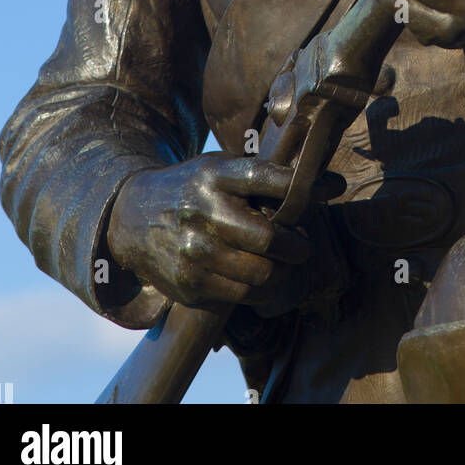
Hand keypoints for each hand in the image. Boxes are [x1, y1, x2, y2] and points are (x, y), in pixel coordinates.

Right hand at [106, 153, 332, 314]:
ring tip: (286, 265)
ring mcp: (193, 252)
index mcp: (213, 174)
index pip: (266, 178)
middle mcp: (202, 212)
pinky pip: (242, 296)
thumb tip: (330, 184)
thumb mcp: (218, 169)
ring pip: (261, 274)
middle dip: (296, 245)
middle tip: (302, 245)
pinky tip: (262, 280)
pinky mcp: (189, 285)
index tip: (334, 188)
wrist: (131, 217)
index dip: (303, 186)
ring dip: (283, 273)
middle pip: (269, 237)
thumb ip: (264, 176)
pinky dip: (262, 292)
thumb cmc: (192, 189)